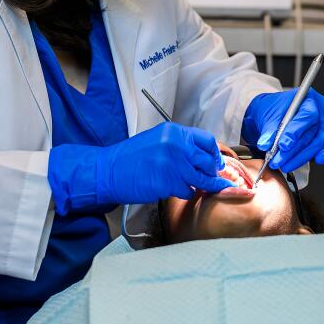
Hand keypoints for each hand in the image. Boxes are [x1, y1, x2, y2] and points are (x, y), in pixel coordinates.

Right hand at [48, 122, 232, 212]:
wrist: (108, 171)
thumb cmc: (130, 158)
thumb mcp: (157, 140)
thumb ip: (179, 144)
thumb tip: (201, 156)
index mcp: (174, 132)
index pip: (207, 141)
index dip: (214, 154)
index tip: (216, 163)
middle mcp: (177, 144)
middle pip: (208, 161)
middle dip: (211, 172)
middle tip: (210, 178)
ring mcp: (174, 164)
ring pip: (201, 178)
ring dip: (202, 185)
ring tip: (200, 187)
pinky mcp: (169, 182)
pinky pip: (188, 190)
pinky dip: (185, 192)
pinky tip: (176, 190)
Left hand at [242, 88, 323, 171]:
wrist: (271, 113)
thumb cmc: (272, 109)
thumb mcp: (266, 114)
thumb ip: (268, 129)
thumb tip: (265, 143)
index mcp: (307, 97)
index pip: (306, 115)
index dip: (295, 132)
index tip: (283, 145)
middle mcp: (319, 109)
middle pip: (313, 132)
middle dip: (294, 150)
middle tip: (278, 160)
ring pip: (319, 142)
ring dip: (301, 157)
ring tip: (285, 164)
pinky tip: (316, 160)